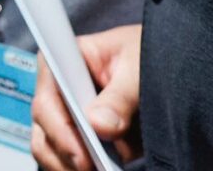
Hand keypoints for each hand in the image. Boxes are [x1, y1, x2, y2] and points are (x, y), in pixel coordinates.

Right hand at [31, 23, 141, 169]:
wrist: (167, 61)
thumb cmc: (147, 53)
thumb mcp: (138, 68)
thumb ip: (120, 96)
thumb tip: (99, 125)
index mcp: (62, 63)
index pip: (48, 101)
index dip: (60, 130)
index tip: (82, 154)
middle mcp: (58, 91)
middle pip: (45, 131)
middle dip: (68, 155)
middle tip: (96, 169)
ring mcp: (68, 117)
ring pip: (53, 151)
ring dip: (74, 167)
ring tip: (103, 170)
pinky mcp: (82, 138)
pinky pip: (71, 162)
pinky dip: (88, 168)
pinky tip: (108, 168)